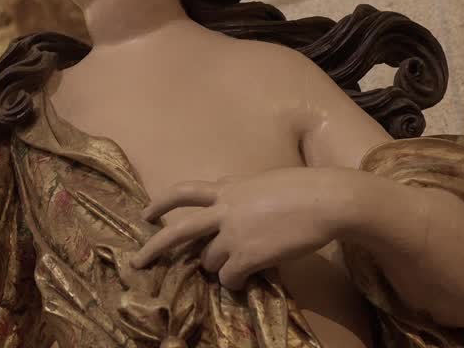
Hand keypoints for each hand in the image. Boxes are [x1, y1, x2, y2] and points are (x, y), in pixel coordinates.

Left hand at [129, 167, 359, 289]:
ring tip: (235, 268)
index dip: (162, 203)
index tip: (146, 213)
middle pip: (179, 230)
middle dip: (154, 247)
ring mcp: (234, 233)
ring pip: (208, 260)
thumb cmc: (304, 188)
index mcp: (228, 187)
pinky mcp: (248, 255)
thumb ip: (241, 192)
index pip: (185, 191)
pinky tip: (246, 281)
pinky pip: (229, 278)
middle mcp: (224, 209)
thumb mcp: (262, 182)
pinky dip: (234, 282)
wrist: (325, 199)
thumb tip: (230, 197)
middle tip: (138, 261)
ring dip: (217, 268)